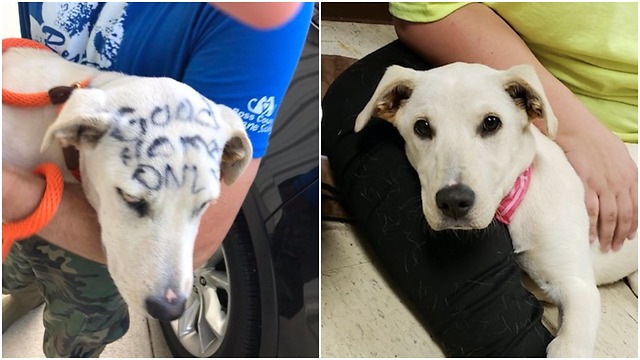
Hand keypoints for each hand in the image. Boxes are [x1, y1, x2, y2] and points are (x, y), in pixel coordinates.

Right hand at [558, 126, 637, 251]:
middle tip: (615, 247)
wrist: (573, 124)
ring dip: (607, 235)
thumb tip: (616, 187)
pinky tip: (589, 237)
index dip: (632, 225)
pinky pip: (590, 210)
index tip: (629, 237)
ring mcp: (602, 183)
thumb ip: (620, 171)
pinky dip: (590, 226)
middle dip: (620, 234)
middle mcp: (619, 182)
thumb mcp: (616, 153)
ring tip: (604, 246)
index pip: (634, 207)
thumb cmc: (591, 136)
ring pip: (609, 216)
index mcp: (629, 175)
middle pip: (623, 215)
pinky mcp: (585, 183)